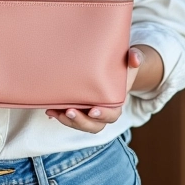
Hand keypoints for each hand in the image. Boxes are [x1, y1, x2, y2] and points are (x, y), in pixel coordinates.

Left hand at [45, 45, 162, 133]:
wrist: (113, 70)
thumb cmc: (123, 66)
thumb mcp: (130, 61)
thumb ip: (135, 58)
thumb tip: (134, 58)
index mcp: (116, 104)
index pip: (112, 115)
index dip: (103, 115)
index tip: (93, 110)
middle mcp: (103, 112)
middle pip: (94, 125)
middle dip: (81, 122)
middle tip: (69, 112)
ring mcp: (89, 113)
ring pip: (80, 124)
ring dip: (67, 121)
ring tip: (54, 111)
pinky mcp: (79, 109)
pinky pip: (69, 117)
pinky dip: (59, 115)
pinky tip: (50, 109)